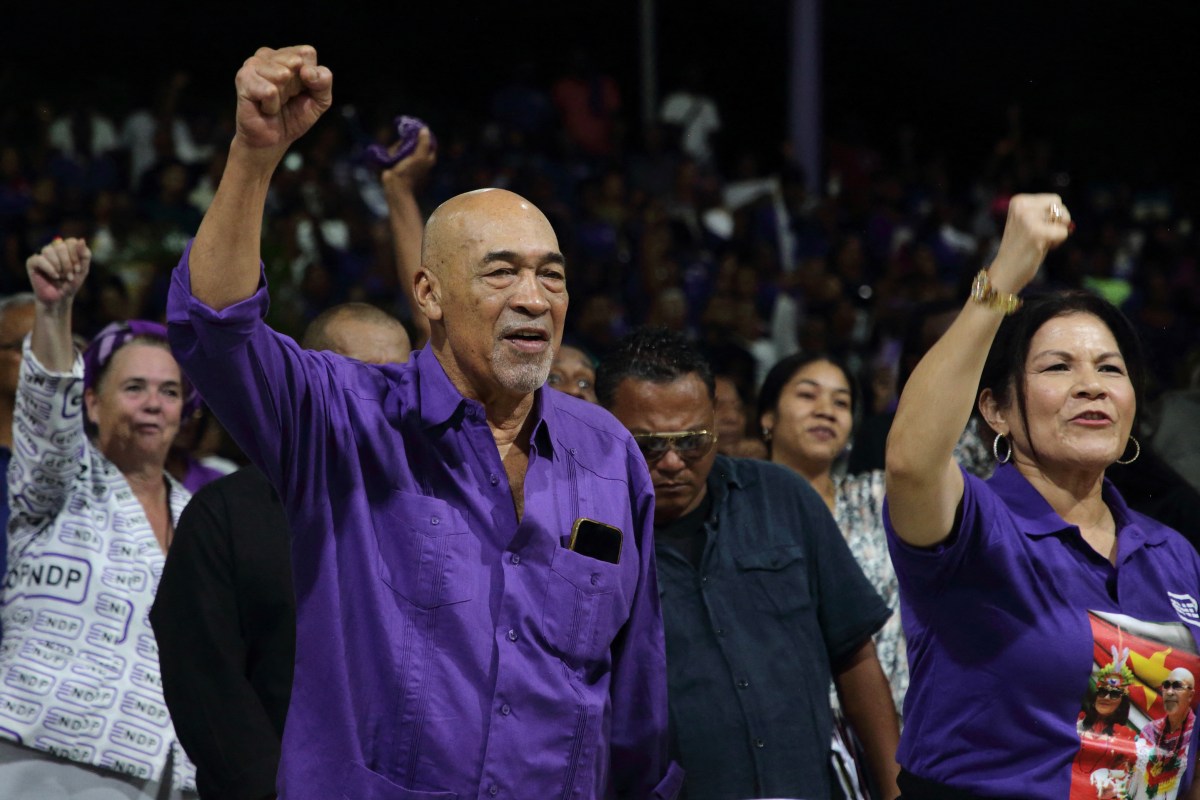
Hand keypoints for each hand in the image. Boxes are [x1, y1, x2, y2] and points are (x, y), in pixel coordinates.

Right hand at [26, 238, 89, 308]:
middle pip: (60, 246)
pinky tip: (54, 276)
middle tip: (69, 276)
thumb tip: (81, 239)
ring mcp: (41, 254)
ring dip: (58, 267)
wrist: (60, 298)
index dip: (75, 256)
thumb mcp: (83, 270)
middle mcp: (53, 248)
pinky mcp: (32, 262)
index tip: (78, 270)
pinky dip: (50, 269)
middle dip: (67, 263)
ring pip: (49, 251)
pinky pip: (40, 259)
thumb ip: (85, 255)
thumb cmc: (71, 283)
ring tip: (61, 277)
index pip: (71, 242)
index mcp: (65, 248)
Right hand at [233, 45, 332, 166]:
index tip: (300, 91)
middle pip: (295, 62)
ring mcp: (253, 64)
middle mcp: (268, 55)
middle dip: (296, 87)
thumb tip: (308, 71)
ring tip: (273, 102)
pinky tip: (264, 107)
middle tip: (285, 99)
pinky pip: (270, 91)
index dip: (310, 77)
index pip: (307, 53)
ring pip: (282, 75)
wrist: (273, 140)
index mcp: (287, 55)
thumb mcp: (320, 100)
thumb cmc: (294, 116)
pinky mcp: (243, 78)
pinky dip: (272, 105)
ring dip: (283, 97)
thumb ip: (323, 82)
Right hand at [380, 127, 436, 192]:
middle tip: (401, 148)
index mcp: (428, 157)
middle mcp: (419, 158)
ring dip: (397, 148)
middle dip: (405, 143)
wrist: (396, 188)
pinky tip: (390, 158)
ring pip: (402, 146)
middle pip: (412, 141)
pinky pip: (395, 152)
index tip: (412, 130)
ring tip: (394, 156)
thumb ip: (423, 143)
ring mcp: (408, 160)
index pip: (427, 140)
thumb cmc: (409, 174)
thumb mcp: (419, 157)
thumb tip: (424, 129)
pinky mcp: (398, 163)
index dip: (421, 134)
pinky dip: (392, 153)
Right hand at [988, 193, 1071, 292]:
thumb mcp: (1030, 223)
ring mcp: (1028, 219)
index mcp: (1018, 201)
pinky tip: (1042, 248)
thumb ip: (1045, 214)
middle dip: (1058, 221)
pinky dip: (1058, 242)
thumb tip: (1069, 221)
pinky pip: (1063, 233)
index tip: (1037, 229)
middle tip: (1042, 236)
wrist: (1005, 272)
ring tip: (1041, 242)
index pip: (1053, 199)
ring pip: (1063, 218)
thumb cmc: (1021, 249)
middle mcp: (1022, 206)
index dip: (1052, 216)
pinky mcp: (1036, 233)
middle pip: (1059, 205)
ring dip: (1057, 232)